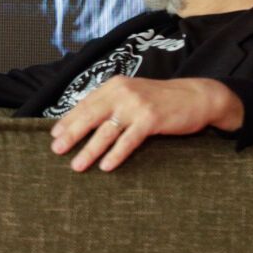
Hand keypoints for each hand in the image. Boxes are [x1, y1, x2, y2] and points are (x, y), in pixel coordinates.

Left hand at [49, 77, 243, 172]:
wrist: (197, 96)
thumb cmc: (161, 100)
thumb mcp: (133, 94)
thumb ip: (111, 103)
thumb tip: (85, 121)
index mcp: (114, 86)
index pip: (85, 104)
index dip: (68, 120)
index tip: (54, 135)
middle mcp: (122, 93)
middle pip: (90, 116)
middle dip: (71, 134)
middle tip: (56, 150)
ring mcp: (136, 105)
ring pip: (106, 131)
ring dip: (89, 150)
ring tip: (77, 165)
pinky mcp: (151, 119)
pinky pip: (128, 140)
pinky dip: (115, 154)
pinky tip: (105, 166)